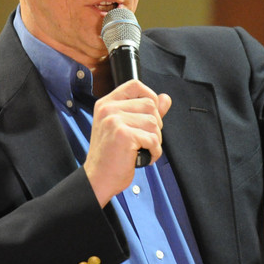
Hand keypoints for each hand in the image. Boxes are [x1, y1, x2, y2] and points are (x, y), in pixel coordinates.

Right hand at [83, 80, 171, 206]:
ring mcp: (114, 121)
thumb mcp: (124, 127)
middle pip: (150, 105)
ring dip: (155, 141)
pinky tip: (144, 157)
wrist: (98, 178)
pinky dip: (154, 152)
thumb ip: (145, 111)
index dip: (150, 96)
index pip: (135, 85)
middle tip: (145, 140)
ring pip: (153, 123)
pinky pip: (153, 139)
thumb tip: (165, 98)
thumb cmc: (110, 155)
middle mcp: (108, 109)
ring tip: (143, 150)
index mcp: (106, 103)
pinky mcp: (123, 135)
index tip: (151, 114)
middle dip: (155, 125)